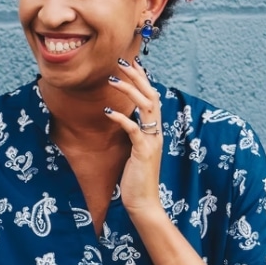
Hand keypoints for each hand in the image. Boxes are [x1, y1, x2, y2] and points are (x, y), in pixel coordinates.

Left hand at [103, 57, 163, 214]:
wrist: (143, 202)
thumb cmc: (136, 177)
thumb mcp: (135, 150)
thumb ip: (134, 133)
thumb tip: (126, 118)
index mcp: (155, 131)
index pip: (152, 97)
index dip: (142, 79)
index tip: (131, 63)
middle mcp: (157, 133)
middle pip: (151, 96)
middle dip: (137, 77)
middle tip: (121, 61)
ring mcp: (152, 142)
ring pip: (146, 107)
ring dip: (129, 91)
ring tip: (112, 79)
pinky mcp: (143, 152)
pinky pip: (134, 130)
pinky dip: (122, 118)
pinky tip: (109, 112)